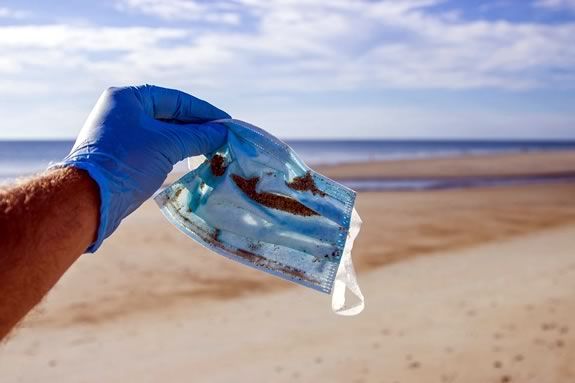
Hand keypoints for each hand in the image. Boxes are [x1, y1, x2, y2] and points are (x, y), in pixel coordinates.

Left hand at [56, 85, 229, 251]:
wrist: (90, 198)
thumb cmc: (128, 162)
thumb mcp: (168, 145)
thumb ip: (198, 136)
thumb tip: (223, 132)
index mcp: (128, 98)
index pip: (176, 99)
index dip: (204, 111)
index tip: (227, 122)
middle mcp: (122, 111)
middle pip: (170, 116)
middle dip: (197, 127)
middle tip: (223, 138)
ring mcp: (122, 134)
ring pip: (164, 134)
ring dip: (188, 142)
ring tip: (213, 150)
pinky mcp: (123, 155)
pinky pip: (156, 148)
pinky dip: (175, 152)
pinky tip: (193, 159)